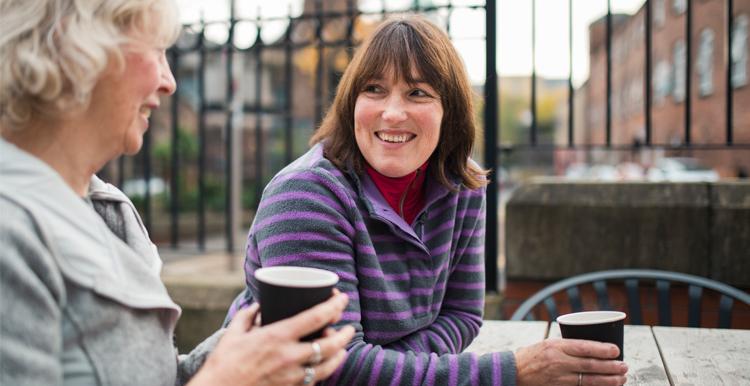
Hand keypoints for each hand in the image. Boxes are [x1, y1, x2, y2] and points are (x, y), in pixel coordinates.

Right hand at [189, 291, 354, 385]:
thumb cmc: (223, 364)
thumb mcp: (233, 334)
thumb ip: (247, 316)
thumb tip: (258, 306)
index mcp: (277, 337)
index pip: (315, 318)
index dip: (333, 306)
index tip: (342, 298)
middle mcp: (288, 357)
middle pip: (329, 345)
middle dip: (344, 335)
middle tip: (349, 328)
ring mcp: (291, 377)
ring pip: (327, 367)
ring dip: (339, 356)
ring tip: (343, 348)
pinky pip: (313, 382)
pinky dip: (322, 373)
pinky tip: (324, 367)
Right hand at [515, 338, 627, 385]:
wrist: (513, 373)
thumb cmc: (531, 356)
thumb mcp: (548, 344)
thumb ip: (567, 346)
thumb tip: (593, 347)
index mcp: (556, 346)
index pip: (584, 347)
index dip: (603, 349)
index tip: (616, 350)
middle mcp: (558, 362)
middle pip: (590, 365)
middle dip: (611, 367)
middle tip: (624, 366)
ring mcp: (559, 378)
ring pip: (589, 380)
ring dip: (608, 380)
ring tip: (621, 379)